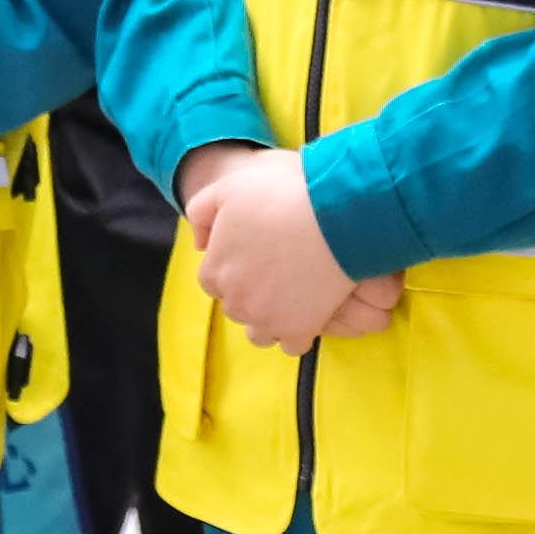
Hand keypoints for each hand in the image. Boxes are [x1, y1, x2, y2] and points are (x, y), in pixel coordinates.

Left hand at [181, 146, 368, 351]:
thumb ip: (200, 211)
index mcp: (215, 271)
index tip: (255, 255)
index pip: (212, 281)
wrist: (333, 216)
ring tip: (291, 293)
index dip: (233, 267)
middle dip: (250, 292)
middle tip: (276, 269)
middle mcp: (235, 302)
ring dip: (269, 318)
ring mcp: (266, 320)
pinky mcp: (298, 331)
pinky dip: (297, 332)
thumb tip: (200, 243)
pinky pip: (291, 345)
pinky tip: (309, 310)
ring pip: (259, 332)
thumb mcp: (228, 188)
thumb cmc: (281, 197)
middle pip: (236, 306)